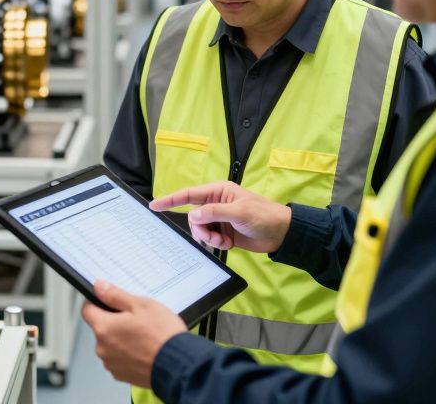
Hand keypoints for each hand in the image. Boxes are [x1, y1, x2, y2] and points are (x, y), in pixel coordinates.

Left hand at [82, 280, 186, 387]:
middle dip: (114, 322)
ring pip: (110, 344)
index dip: (97, 302)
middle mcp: (102, 348)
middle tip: (136, 320)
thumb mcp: (141, 305)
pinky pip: (119, 359)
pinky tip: (144, 349)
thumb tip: (99, 287)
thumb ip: (115, 295)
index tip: (108, 302)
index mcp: (104, 328)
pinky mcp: (121, 375)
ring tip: (143, 337)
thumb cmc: (162, 336)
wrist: (178, 365)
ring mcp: (111, 363)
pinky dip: (128, 354)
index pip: (86, 310)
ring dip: (121, 339)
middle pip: (101, 328)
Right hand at [149, 181, 292, 253]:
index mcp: (218, 192)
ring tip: (224, 241)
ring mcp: (219, 219)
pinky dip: (217, 244)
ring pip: (200, 230)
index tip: (155, 205)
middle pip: (193, 217)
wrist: (281, 234)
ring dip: (209, 238)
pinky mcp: (224, 232)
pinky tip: (229, 243)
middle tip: (212, 237)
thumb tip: (194, 215)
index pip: (189, 194)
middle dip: (200, 229)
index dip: (170, 199)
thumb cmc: (264, 215)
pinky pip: (209, 239)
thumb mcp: (239, 212)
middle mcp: (216, 204)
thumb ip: (214, 213)